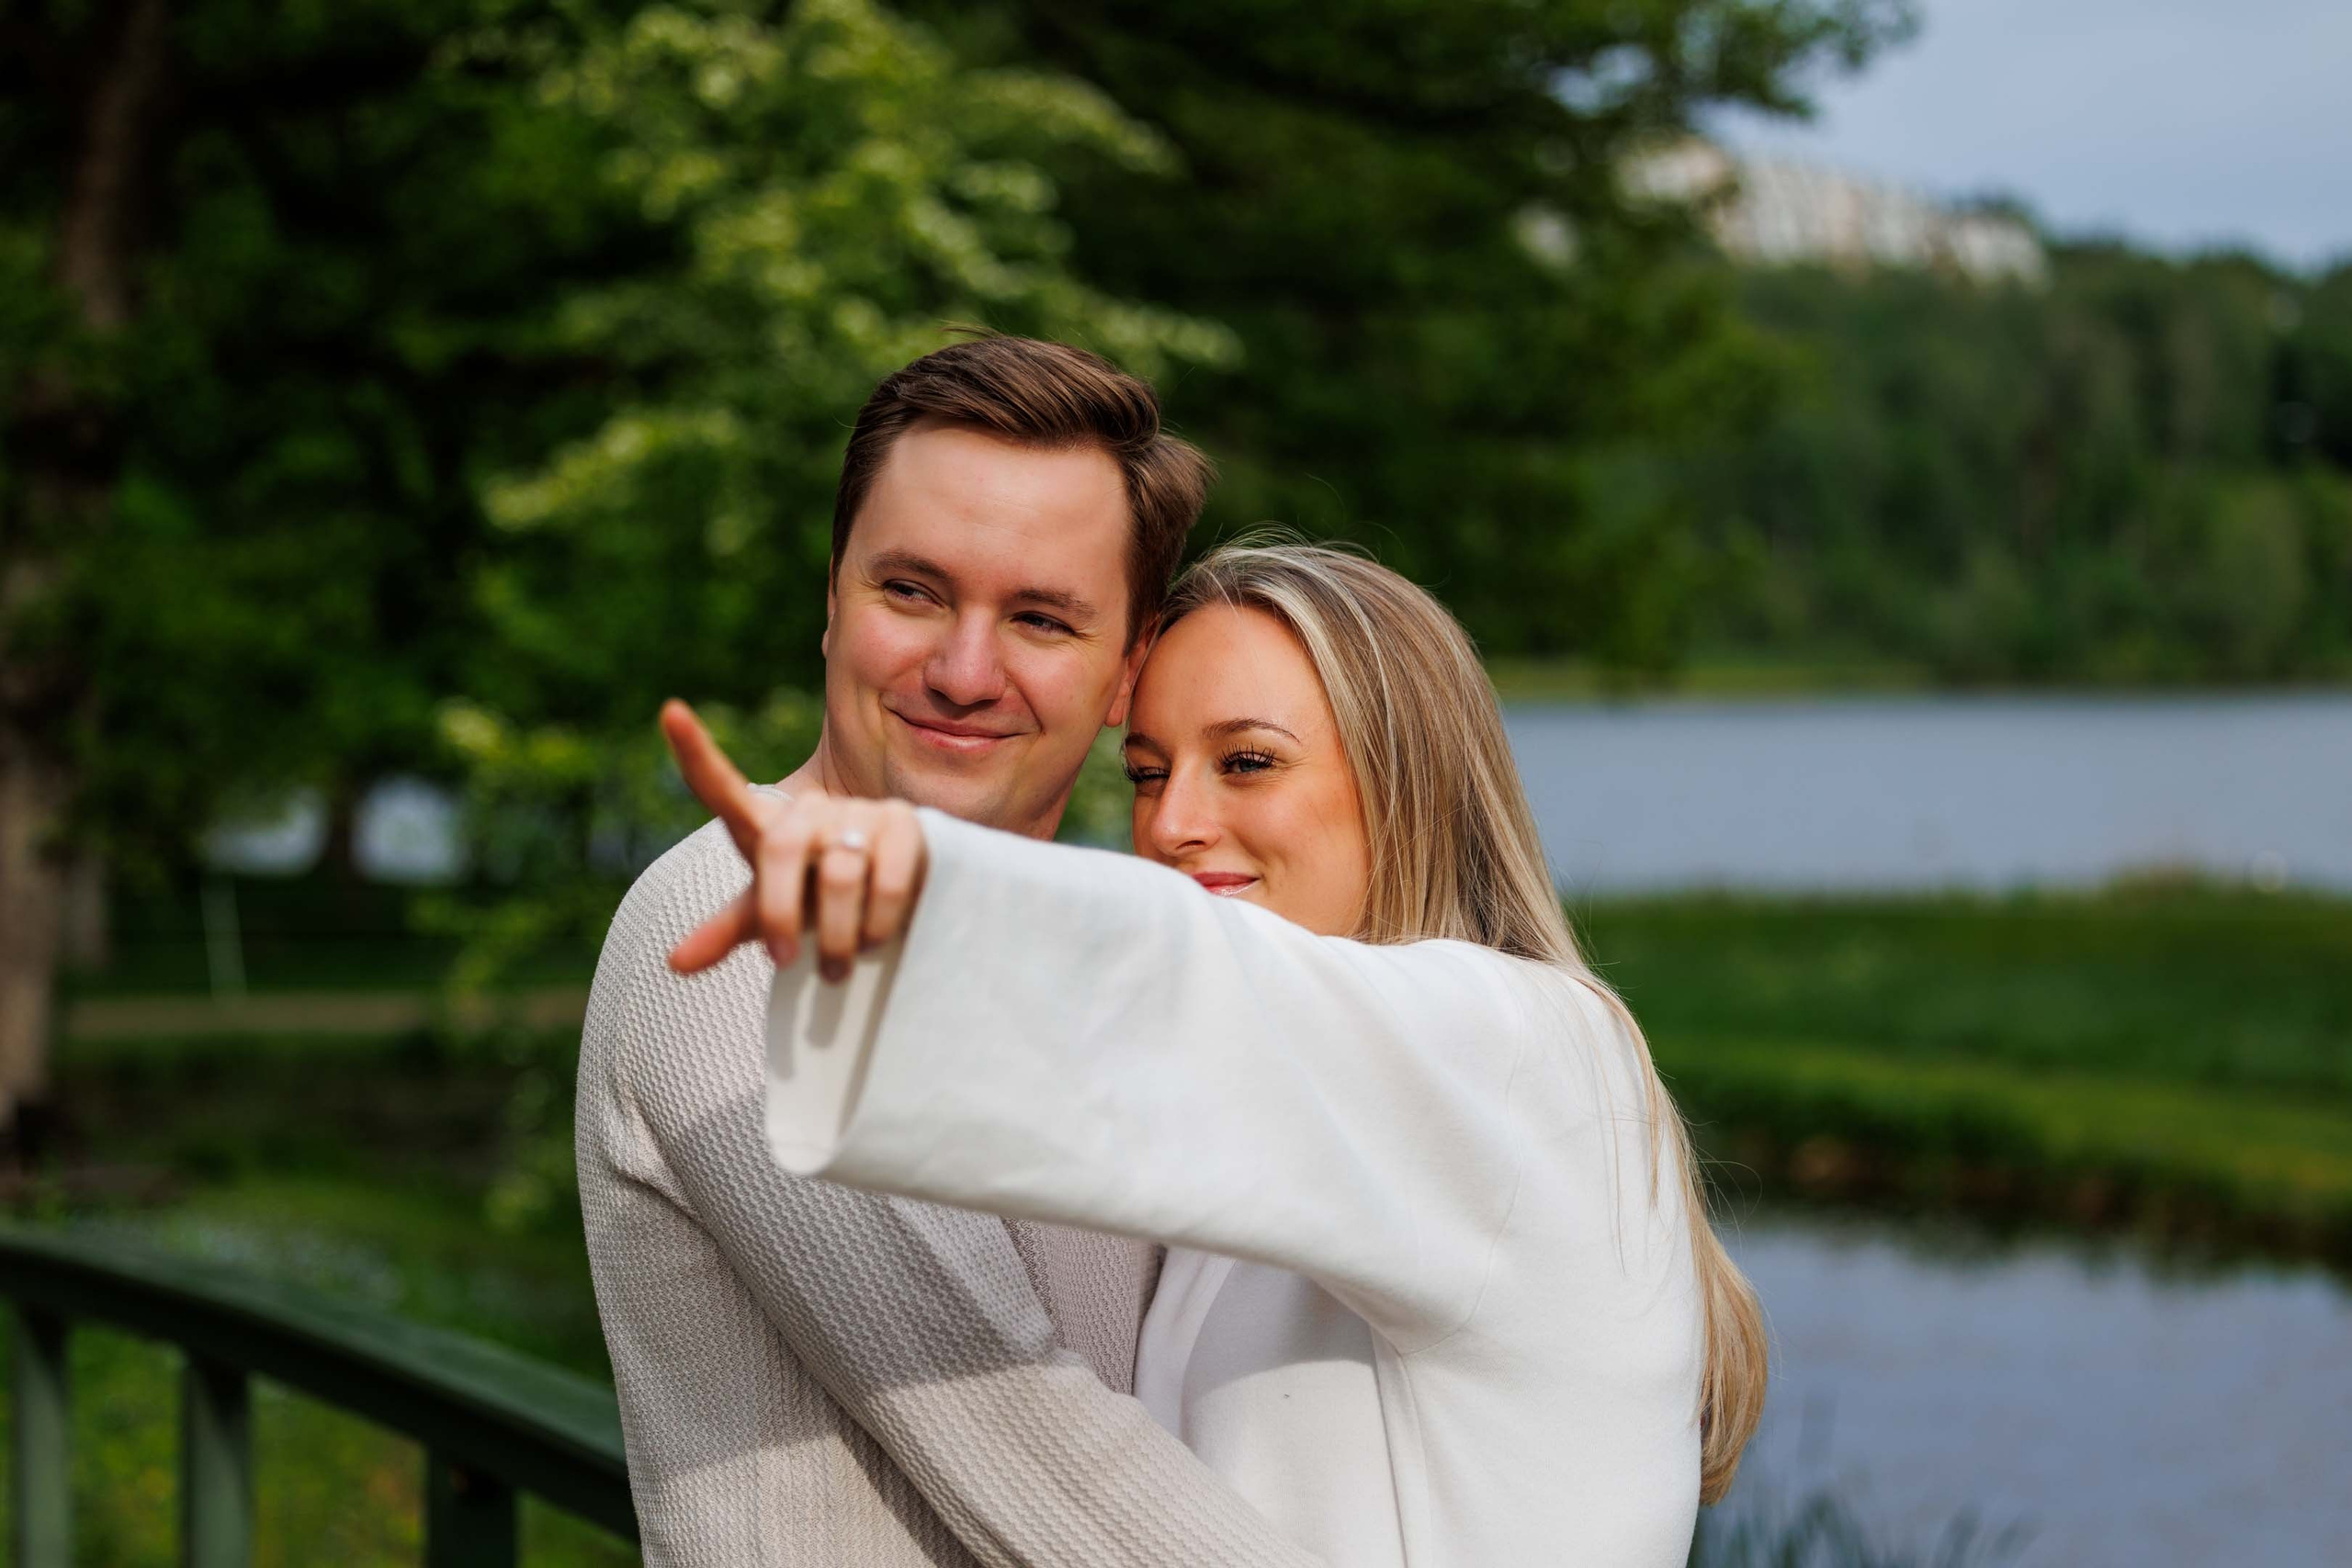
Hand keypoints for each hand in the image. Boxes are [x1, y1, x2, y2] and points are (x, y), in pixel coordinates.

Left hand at [659, 700, 926, 980]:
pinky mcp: (903, 824)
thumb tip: (674, 963)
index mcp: (765, 825)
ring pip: (838, 874)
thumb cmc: (818, 899)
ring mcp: (858, 811)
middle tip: (783, 961)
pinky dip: (876, 923)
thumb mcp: (771, 914)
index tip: (670, 712)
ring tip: (834, 970)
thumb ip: (727, 930)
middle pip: (781, 847)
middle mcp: (808, 810)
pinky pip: (886, 880)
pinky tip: (874, 944)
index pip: (721, 787)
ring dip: (835, 935)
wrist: (898, 894)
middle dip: (778, 912)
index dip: (695, 752)